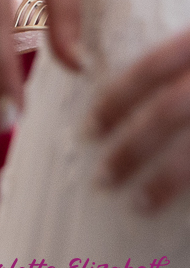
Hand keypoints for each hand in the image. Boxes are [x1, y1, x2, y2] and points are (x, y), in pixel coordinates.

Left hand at [91, 28, 189, 212]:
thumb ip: (178, 53)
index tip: (87, 129)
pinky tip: (183, 214)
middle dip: (131, 148)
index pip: (151, 68)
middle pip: (169, 111)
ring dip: (167, 182)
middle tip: (102, 179)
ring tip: (139, 205)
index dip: (115, 100)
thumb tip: (123, 84)